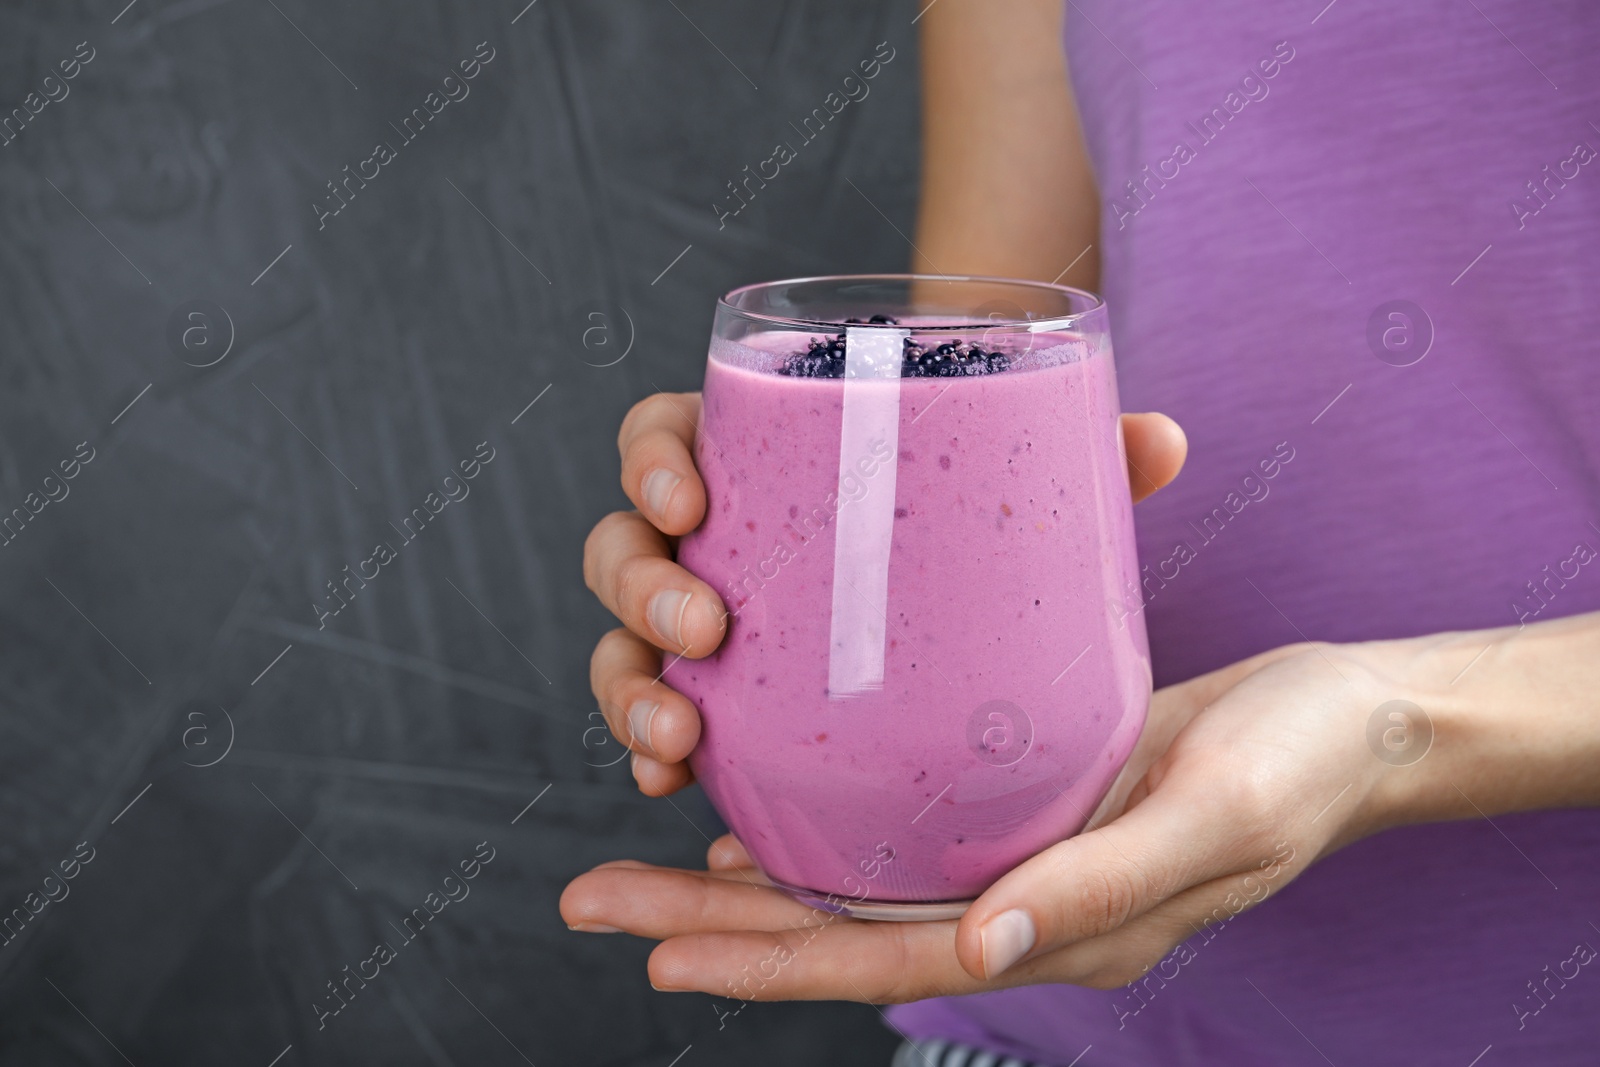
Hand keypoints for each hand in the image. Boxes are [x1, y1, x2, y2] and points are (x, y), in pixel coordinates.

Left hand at [560, 640, 1423, 1001]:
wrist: (1353, 722)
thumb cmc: (1298, 767)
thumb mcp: (1207, 820)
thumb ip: (1093, 890)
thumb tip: (973, 960)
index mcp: (1057, 936)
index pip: (879, 959)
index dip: (765, 957)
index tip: (655, 945)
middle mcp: (1018, 912)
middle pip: (837, 928)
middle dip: (711, 921)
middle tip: (597, 897)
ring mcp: (1016, 863)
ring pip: (856, 883)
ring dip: (748, 879)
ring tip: (646, 867)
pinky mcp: (1022, 806)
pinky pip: (901, 835)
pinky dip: (822, 832)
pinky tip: (762, 814)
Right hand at [582, 390, 1188, 794]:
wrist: (963, 629)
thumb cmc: (974, 539)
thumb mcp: (1023, 505)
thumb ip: (1084, 467)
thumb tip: (1164, 440)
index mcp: (761, 460)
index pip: (665, 434)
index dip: (651, 460)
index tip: (692, 499)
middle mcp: (716, 543)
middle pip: (624, 544)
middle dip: (640, 586)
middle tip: (704, 627)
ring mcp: (705, 626)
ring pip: (625, 642)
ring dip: (629, 687)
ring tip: (678, 737)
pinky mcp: (718, 703)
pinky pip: (657, 721)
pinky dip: (650, 752)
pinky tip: (672, 784)